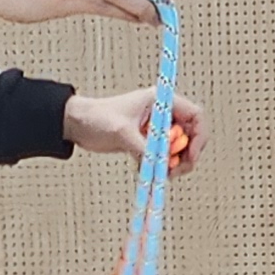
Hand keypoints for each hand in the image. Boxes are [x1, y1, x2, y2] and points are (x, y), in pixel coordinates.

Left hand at [63, 88, 203, 165]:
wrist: (76, 124)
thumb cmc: (95, 117)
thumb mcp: (122, 132)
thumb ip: (143, 147)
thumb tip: (161, 163)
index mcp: (160, 101)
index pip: (195, 116)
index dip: (198, 137)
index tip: (190, 155)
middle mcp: (161, 114)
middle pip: (190, 136)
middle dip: (186, 155)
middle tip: (174, 169)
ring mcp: (155, 129)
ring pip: (178, 149)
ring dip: (174, 163)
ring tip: (162, 172)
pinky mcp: (146, 142)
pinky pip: (163, 157)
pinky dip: (160, 166)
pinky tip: (146, 169)